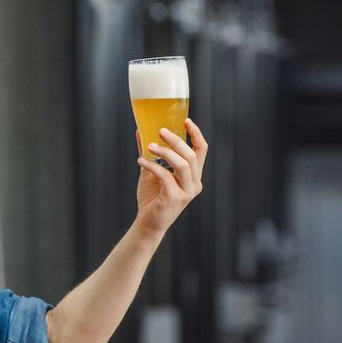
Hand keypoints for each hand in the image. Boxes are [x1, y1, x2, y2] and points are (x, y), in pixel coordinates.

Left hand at [134, 118, 207, 238]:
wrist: (147, 223)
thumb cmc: (151, 197)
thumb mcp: (151, 171)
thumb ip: (149, 153)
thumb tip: (140, 131)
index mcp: (193, 176)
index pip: (201, 151)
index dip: (196, 134)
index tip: (186, 120)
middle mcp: (195, 183)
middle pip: (192, 155)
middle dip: (176, 140)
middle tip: (160, 130)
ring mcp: (188, 192)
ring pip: (183, 164)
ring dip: (165, 152)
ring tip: (149, 146)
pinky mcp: (176, 198)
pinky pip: (166, 176)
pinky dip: (152, 166)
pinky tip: (140, 161)